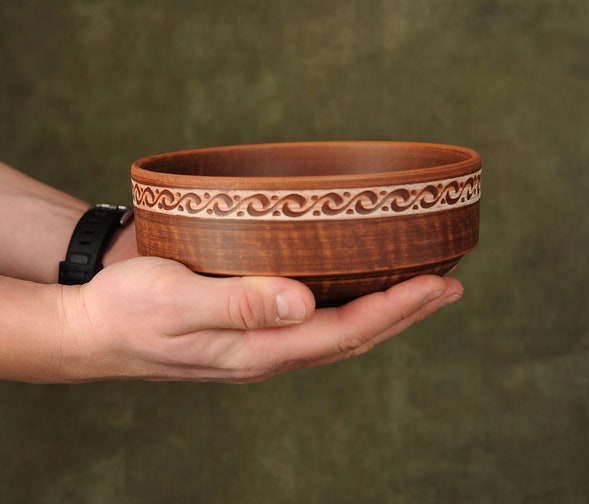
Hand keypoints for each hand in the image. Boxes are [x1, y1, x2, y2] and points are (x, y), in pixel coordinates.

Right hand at [59, 256, 462, 382]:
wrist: (93, 328)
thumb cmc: (128, 310)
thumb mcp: (175, 301)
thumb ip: (237, 303)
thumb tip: (300, 303)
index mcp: (257, 349)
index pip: (345, 331)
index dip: (397, 308)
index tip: (440, 283)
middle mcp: (268, 351)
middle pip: (353, 336)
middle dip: (405, 312)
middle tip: (450, 285)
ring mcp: (259, 343)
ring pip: (337, 331)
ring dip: (383, 310)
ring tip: (419, 289)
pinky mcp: (248, 327)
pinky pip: (313, 323)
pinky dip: (347, 306)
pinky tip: (355, 290)